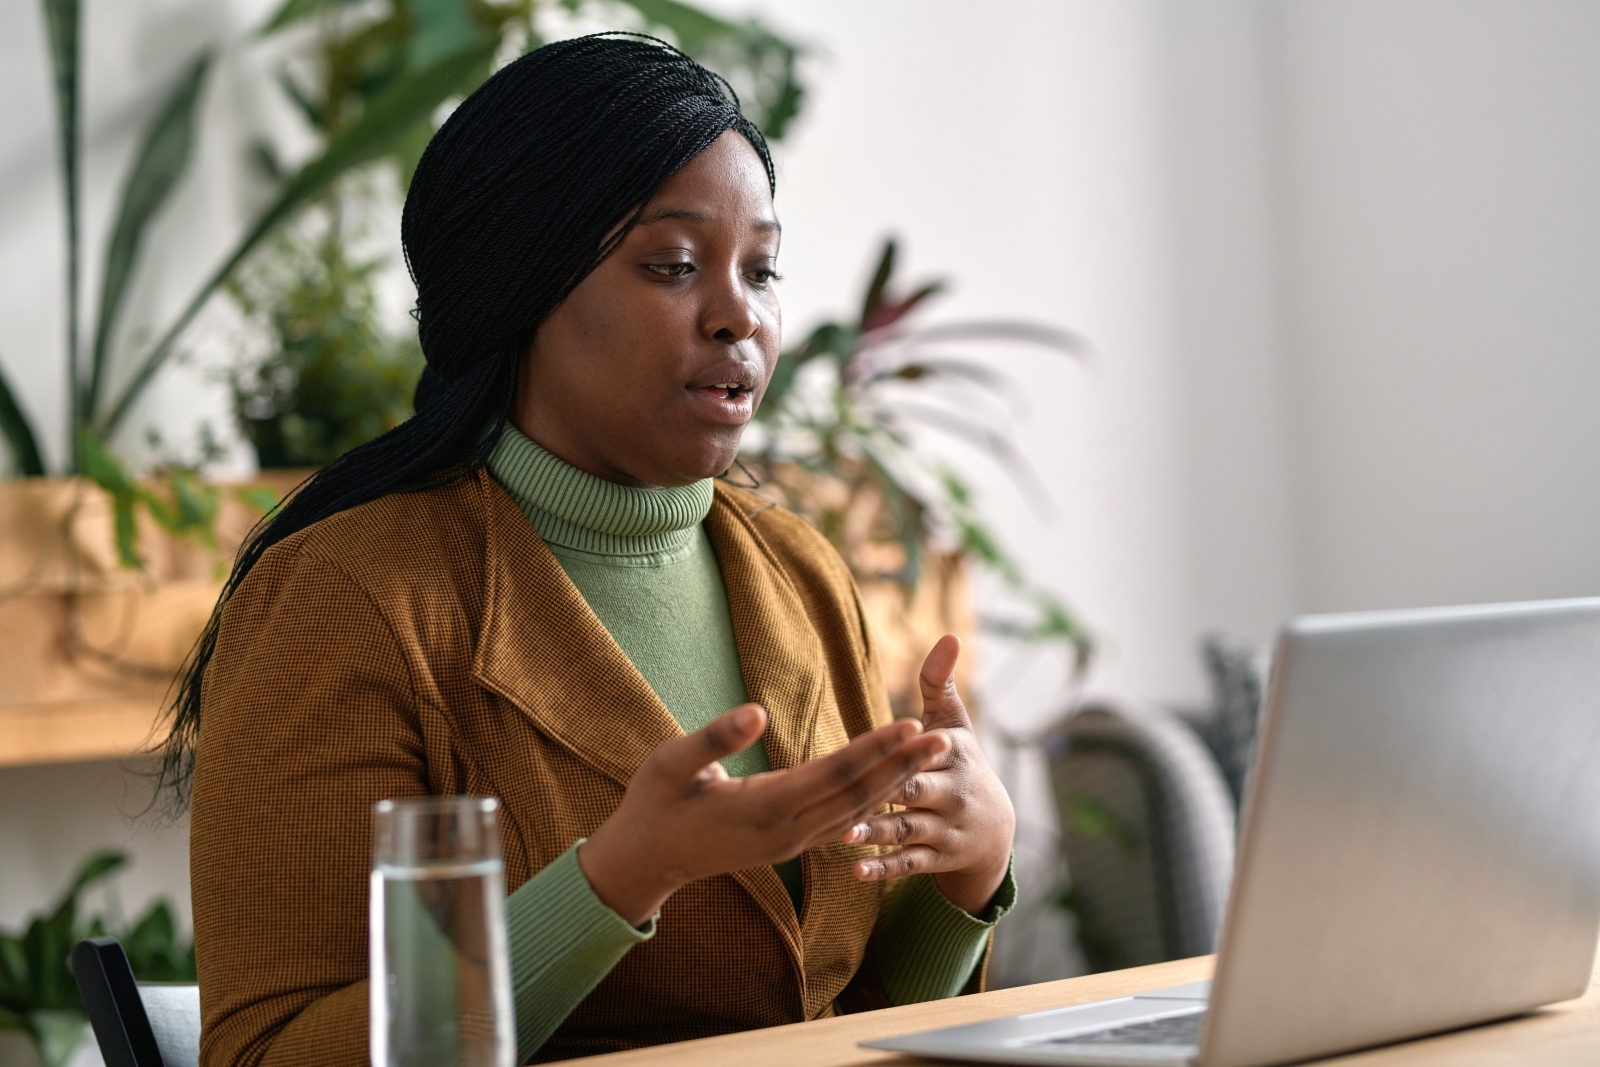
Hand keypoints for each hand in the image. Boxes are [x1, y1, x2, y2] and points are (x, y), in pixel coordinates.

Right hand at [579, 703, 951, 924]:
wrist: (644, 861)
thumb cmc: (654, 804)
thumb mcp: (672, 763)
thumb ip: (715, 737)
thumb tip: (756, 710)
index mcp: (764, 806)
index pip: (835, 773)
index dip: (875, 747)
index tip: (910, 723)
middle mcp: (786, 830)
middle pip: (858, 794)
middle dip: (903, 765)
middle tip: (944, 737)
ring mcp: (790, 843)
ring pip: (855, 812)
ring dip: (894, 782)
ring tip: (928, 754)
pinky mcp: (787, 846)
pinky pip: (840, 823)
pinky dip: (870, 802)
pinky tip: (891, 786)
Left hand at [842, 635, 1015, 914]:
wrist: (995, 830)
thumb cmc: (961, 764)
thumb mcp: (956, 724)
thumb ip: (940, 682)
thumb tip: (949, 634)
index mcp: (954, 758)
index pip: (930, 751)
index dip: (915, 748)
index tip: (894, 742)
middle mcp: (951, 795)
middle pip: (918, 792)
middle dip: (893, 793)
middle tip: (854, 795)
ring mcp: (944, 830)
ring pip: (908, 832)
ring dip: (877, 833)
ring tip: (845, 834)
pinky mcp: (934, 859)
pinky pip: (908, 866)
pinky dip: (884, 868)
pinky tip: (856, 870)